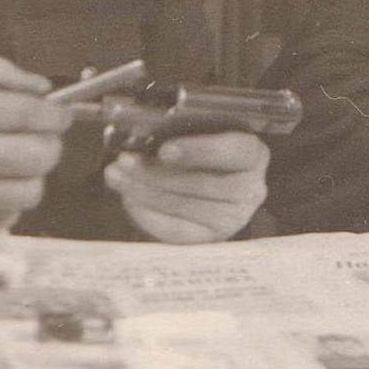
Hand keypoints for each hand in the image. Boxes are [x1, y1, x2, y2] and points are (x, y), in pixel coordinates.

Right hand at [0, 46, 71, 250]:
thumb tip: (41, 87)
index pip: (24, 113)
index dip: (53, 115)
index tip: (60, 115)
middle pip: (33, 157)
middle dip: (51, 147)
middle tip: (44, 141)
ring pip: (24, 194)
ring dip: (33, 178)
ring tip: (19, 166)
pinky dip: (4, 206)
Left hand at [104, 131, 268, 243]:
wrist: (207, 179)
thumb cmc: (199, 148)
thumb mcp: (197, 131)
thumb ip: (179, 130)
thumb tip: (142, 134)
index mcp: (252, 154)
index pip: (235, 151)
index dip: (199, 150)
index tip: (164, 149)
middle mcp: (250, 188)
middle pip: (203, 183)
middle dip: (157, 172)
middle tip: (125, 161)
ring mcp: (233, 217)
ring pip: (185, 206)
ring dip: (144, 191)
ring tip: (117, 176)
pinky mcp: (211, 237)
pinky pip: (177, 230)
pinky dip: (148, 214)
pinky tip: (128, 199)